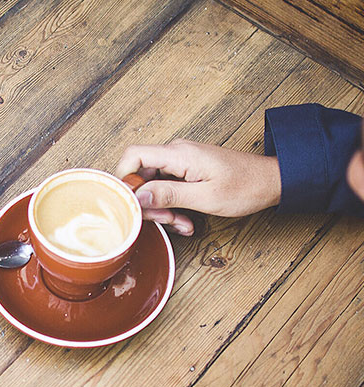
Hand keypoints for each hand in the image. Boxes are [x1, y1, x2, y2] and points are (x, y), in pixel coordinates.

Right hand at [116, 140, 281, 235]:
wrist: (272, 181)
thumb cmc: (245, 187)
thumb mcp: (204, 197)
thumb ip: (168, 194)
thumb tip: (137, 195)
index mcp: (178, 154)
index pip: (133, 156)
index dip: (123, 179)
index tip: (130, 203)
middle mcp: (176, 154)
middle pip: (141, 176)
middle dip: (149, 203)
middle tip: (167, 221)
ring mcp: (181, 162)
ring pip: (153, 186)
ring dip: (163, 209)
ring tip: (181, 224)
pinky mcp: (186, 171)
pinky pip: (167, 189)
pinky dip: (172, 206)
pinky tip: (185, 221)